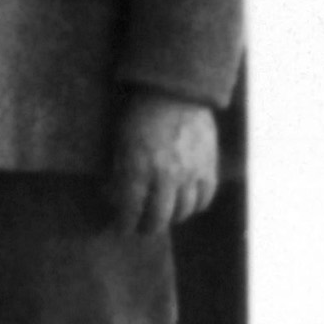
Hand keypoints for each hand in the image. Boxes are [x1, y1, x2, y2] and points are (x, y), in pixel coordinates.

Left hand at [103, 92, 220, 237]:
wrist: (176, 94)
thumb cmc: (140, 116)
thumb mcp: (120, 143)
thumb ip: (119, 172)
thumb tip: (114, 196)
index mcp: (139, 168)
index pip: (130, 209)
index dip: (125, 223)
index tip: (122, 228)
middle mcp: (166, 175)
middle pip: (158, 218)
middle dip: (147, 228)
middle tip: (142, 229)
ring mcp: (191, 173)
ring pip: (183, 212)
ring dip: (171, 219)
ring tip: (163, 218)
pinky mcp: (209, 167)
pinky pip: (204, 198)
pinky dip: (194, 206)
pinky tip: (186, 205)